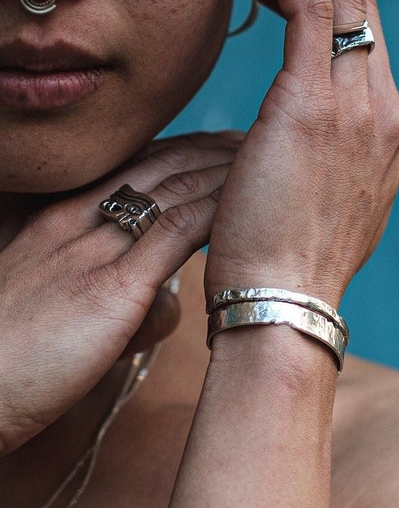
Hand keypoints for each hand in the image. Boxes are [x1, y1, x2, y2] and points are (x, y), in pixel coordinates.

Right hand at [0, 132, 239, 453]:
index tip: (215, 145)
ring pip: (174, 189)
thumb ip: (112, 296)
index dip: (179, 152)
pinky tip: (247, 201)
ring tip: (264, 158)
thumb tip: (164, 302)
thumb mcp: (58, 314)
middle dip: (209, 149)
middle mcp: (75, 223)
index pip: (130, 170)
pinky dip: (216, 209)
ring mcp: (92, 251)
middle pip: (158, 167)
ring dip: (224, 170)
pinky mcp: (111, 288)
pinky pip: (176, 231)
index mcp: (56, 223)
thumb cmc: (7, 367)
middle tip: (250, 140)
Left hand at [204, 0, 398, 309]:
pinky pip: (309, 9)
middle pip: (360, 3)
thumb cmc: (279, 265)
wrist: (281, 308)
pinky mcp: (318, 104)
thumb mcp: (315, 204)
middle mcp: (387, 112)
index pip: (363, 38)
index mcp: (389, 135)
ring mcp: (361, 106)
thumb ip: (321, 159)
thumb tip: (294, 138)